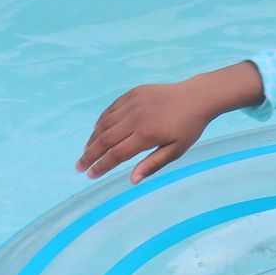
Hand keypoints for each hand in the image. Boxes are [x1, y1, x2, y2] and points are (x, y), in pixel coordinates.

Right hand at [76, 62, 264, 182]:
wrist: (196, 97)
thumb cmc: (188, 128)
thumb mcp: (175, 150)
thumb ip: (152, 164)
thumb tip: (132, 181)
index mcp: (146, 135)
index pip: (116, 154)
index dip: (101, 166)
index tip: (90, 175)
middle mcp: (135, 118)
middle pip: (105, 139)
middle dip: (90, 155)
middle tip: (79, 167)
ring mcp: (132, 103)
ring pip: (104, 123)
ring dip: (93, 139)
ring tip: (86, 152)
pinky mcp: (132, 94)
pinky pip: (111, 109)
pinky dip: (101, 122)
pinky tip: (97, 131)